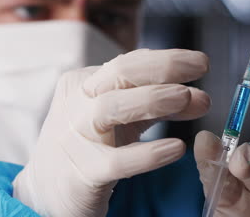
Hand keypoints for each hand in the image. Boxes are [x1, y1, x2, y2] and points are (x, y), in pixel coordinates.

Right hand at [13, 49, 210, 216]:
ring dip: (153, 99)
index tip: (200, 62)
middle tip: (200, 69)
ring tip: (187, 97)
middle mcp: (76, 104)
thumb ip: (158, 107)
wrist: (49, 190)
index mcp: (83, 84)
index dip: (166, 59)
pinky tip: (176, 148)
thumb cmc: (91, 147)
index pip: (128, 63)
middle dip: (163, 68)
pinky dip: (149, 153)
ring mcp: (75, 137)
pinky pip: (117, 160)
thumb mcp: (122, 120)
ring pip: (112, 107)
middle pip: (119, 74)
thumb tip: (200, 98)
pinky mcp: (82, 172)